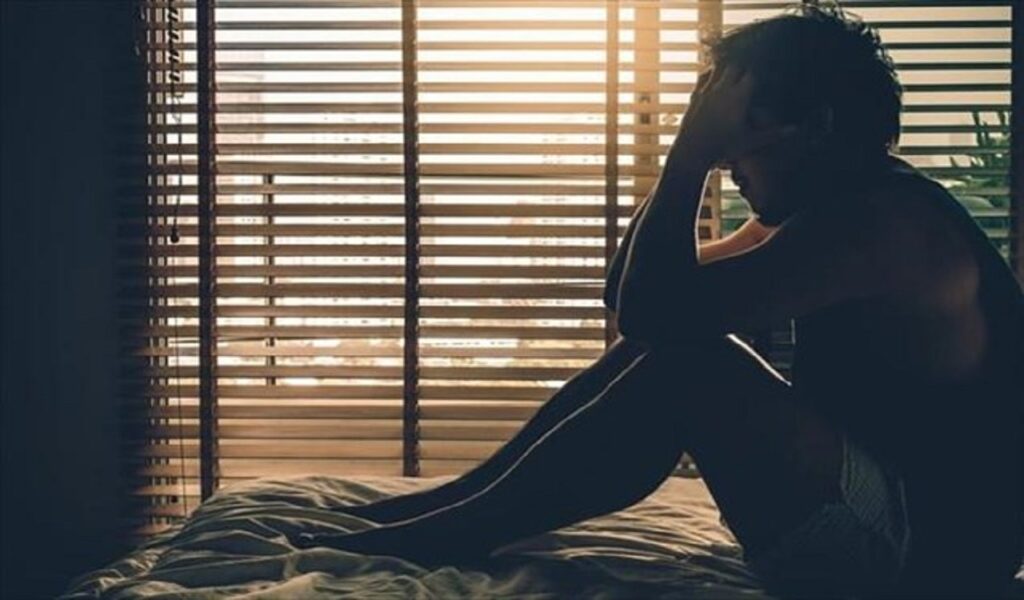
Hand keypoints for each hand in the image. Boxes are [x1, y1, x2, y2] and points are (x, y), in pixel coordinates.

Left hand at [673, 67, 796, 165]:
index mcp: (739, 97)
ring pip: (718, 69)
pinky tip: (712, 81)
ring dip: (726, 70)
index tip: (762, 78)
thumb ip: (774, 134)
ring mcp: (706, 91)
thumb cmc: (723, 147)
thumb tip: (795, 130)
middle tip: (747, 75)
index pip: (752, 75)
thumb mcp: (751, 141)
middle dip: (742, 69)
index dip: (758, 75)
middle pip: (735, 67)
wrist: (692, 152)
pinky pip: (702, 79)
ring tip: (732, 74)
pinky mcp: (694, 97)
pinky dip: (709, 77)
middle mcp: (723, 90)